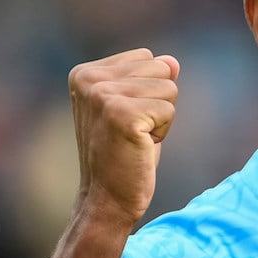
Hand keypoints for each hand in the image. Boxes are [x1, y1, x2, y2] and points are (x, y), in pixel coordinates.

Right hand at [68, 48, 179, 227]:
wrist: (106, 199)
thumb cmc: (123, 154)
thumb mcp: (136, 108)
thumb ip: (150, 80)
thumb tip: (172, 61)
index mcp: (85, 72)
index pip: (147, 58)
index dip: (147, 91)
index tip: (125, 118)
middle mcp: (89, 79)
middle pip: (160, 69)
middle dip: (157, 102)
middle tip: (132, 131)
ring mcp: (103, 95)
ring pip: (168, 88)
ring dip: (160, 118)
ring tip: (135, 139)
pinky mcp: (122, 114)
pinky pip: (169, 110)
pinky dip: (163, 132)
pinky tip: (139, 147)